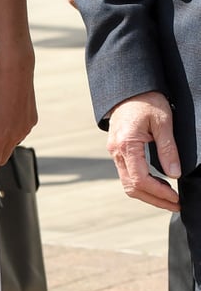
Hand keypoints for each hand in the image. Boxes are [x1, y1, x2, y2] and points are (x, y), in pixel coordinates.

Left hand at [0, 45, 37, 169]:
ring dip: (4, 140)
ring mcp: (25, 129)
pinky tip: (8, 114)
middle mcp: (15, 135)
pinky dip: (14, 129)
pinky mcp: (32, 122)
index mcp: (0, 135)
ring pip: (12, 144)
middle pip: (3, 158)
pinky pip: (21, 132)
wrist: (16, 71)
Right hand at [106, 92, 180, 210]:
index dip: (159, 194)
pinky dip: (141, 183)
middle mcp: (116, 149)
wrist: (129, 87)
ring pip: (127, 183)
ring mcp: (114, 150)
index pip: (140, 180)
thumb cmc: (146, 100)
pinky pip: (126, 173)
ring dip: (148, 194)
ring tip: (169, 195)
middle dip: (154, 199)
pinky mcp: (116, 149)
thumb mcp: (163, 121)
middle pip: (131, 187)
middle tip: (175, 203)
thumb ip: (168, 148)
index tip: (176, 198)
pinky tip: (157, 183)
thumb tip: (174, 174)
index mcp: (126, 143)